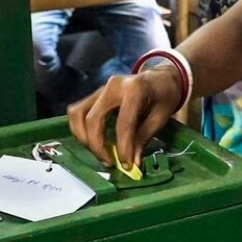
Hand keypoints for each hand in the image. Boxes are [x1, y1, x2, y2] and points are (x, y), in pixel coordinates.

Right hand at [68, 65, 183, 168]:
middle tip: (109, 162)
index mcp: (135, 89)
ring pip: (78, 114)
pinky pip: (77, 111)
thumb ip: (144, 137)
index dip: (123, 147)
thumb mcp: (161, 117)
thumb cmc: (164, 96)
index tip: (126, 165)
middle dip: (98, 145)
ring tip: (99, 153)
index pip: (123, 123)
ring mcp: (101, 87)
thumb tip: (132, 162)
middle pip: (93, 119)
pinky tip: (92, 141)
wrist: (161, 77)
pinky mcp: (95, 93)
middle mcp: (113, 85)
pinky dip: (80, 129)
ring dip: (84, 138)